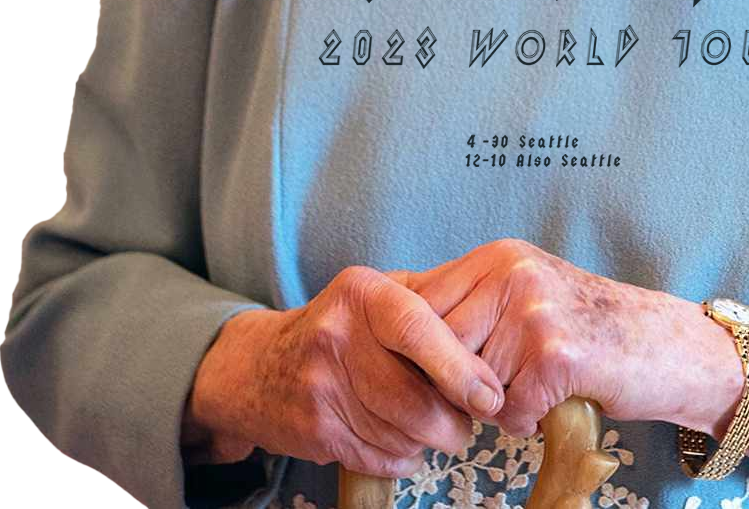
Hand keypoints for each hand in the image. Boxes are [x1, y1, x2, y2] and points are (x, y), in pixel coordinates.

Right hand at [198, 267, 507, 478]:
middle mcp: (337, 335)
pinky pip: (379, 455)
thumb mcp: (376, 292)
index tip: (489, 395)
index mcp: (362, 293)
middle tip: (470, 422)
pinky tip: (405, 442)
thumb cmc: (340, 325)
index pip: (418, 329)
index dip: (459, 368)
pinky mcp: (315, 430)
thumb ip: (428, 298)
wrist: (258, 367)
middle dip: (453, 420)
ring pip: (400, 432)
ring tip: (439, 430)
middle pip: (413, 396)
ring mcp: (321, 386)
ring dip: (431, 441)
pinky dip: (403, 456)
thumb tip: (490, 323)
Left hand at [387, 238, 694, 437]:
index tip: (418, 370)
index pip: (420, 302)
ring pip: (471, 383)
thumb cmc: (585, 324)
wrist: (658, 343)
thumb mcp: (523, 291)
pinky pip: (509, 410)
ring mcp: (534, 311)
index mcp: (497, 257)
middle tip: (484, 389)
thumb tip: (395, 325)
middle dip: (452, 382)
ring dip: (494, 402)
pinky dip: (525, 419)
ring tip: (529, 385)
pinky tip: (551, 398)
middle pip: (439, 346)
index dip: (414, 348)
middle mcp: (512, 274)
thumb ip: (469, 302)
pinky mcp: (556, 354)